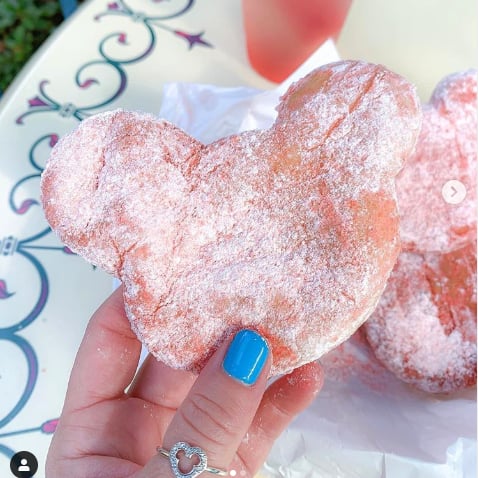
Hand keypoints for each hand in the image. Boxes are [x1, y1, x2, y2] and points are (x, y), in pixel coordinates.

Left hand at [46, 287, 323, 476]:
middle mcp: (138, 434)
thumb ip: (206, 422)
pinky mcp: (228, 476)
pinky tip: (309, 377)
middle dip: (212, 326)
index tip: (178, 262)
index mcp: (91, 432)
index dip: (141, 301)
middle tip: (247, 285)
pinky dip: (283, 406)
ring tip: (291, 321)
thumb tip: (245, 347)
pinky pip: (256, 432)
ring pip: (224, 392)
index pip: (111, 343)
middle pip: (176, 360)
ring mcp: (189, 454)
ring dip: (258, 360)